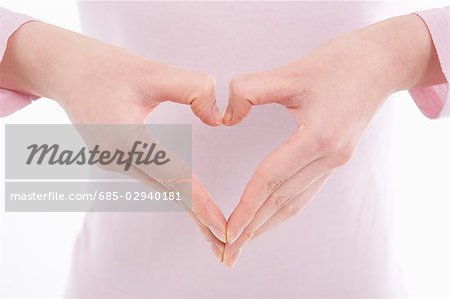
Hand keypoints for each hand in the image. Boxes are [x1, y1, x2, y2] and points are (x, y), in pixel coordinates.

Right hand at [0, 21, 226, 259]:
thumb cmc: (106, 67)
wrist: (65, 71)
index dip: (200, 202)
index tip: (222, 227)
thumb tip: (219, 118)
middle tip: (228, 248)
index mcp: (123, 138)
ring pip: (161, 188)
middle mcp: (116, 158)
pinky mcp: (116, 160)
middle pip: (168, 192)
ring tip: (216, 232)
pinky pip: (153, 179)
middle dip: (199, 220)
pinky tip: (193, 204)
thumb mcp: (152, 70)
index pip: (172, 175)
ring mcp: (114, 162)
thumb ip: (192, 88)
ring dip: (190, 208)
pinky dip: (176, 192)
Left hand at [221, 14, 444, 265]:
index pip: (271, 180)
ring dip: (267, 225)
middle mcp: (329, 157)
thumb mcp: (292, 71)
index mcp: (318, 138)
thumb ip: (250, 90)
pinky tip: (271, 217)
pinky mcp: (334, 159)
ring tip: (244, 243)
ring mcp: (334, 161)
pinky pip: (305, 192)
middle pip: (282, 201)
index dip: (246, 207)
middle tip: (227, 252)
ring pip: (295, 202)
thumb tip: (225, 117)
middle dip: (252, 228)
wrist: (381, 63)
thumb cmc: (341, 63)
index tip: (227, 230)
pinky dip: (284, 209)